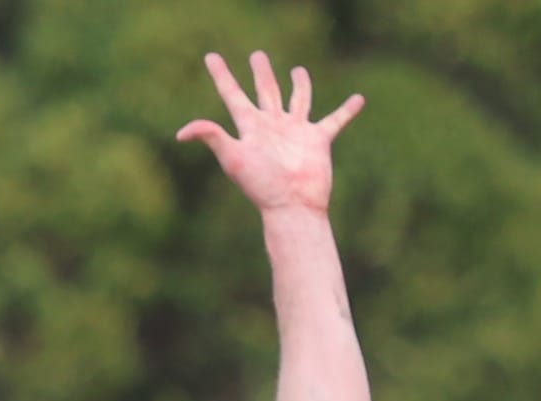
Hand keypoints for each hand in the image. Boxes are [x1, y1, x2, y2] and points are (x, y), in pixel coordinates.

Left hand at [178, 51, 362, 215]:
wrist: (291, 204)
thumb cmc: (261, 184)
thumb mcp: (233, 158)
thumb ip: (211, 137)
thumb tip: (181, 132)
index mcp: (250, 127)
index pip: (232, 95)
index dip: (221, 76)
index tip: (211, 57)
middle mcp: (271, 126)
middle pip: (265, 92)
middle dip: (261, 73)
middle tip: (257, 55)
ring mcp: (295, 132)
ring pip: (298, 100)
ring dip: (299, 85)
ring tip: (298, 70)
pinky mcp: (318, 140)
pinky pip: (335, 120)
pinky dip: (347, 110)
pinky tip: (358, 100)